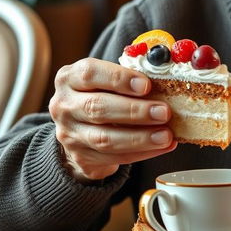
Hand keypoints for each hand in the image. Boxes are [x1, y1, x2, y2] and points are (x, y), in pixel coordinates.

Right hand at [49, 58, 176, 181]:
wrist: (80, 127)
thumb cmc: (102, 94)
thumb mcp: (107, 79)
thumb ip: (130, 76)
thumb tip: (165, 79)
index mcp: (70, 77)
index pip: (90, 73)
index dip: (119, 79)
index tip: (146, 85)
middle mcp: (64, 105)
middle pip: (98, 108)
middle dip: (135, 111)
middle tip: (164, 112)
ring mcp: (69, 134)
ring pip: (105, 138)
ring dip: (140, 137)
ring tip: (166, 135)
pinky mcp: (80, 156)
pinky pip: (113, 157)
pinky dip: (142, 153)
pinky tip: (162, 146)